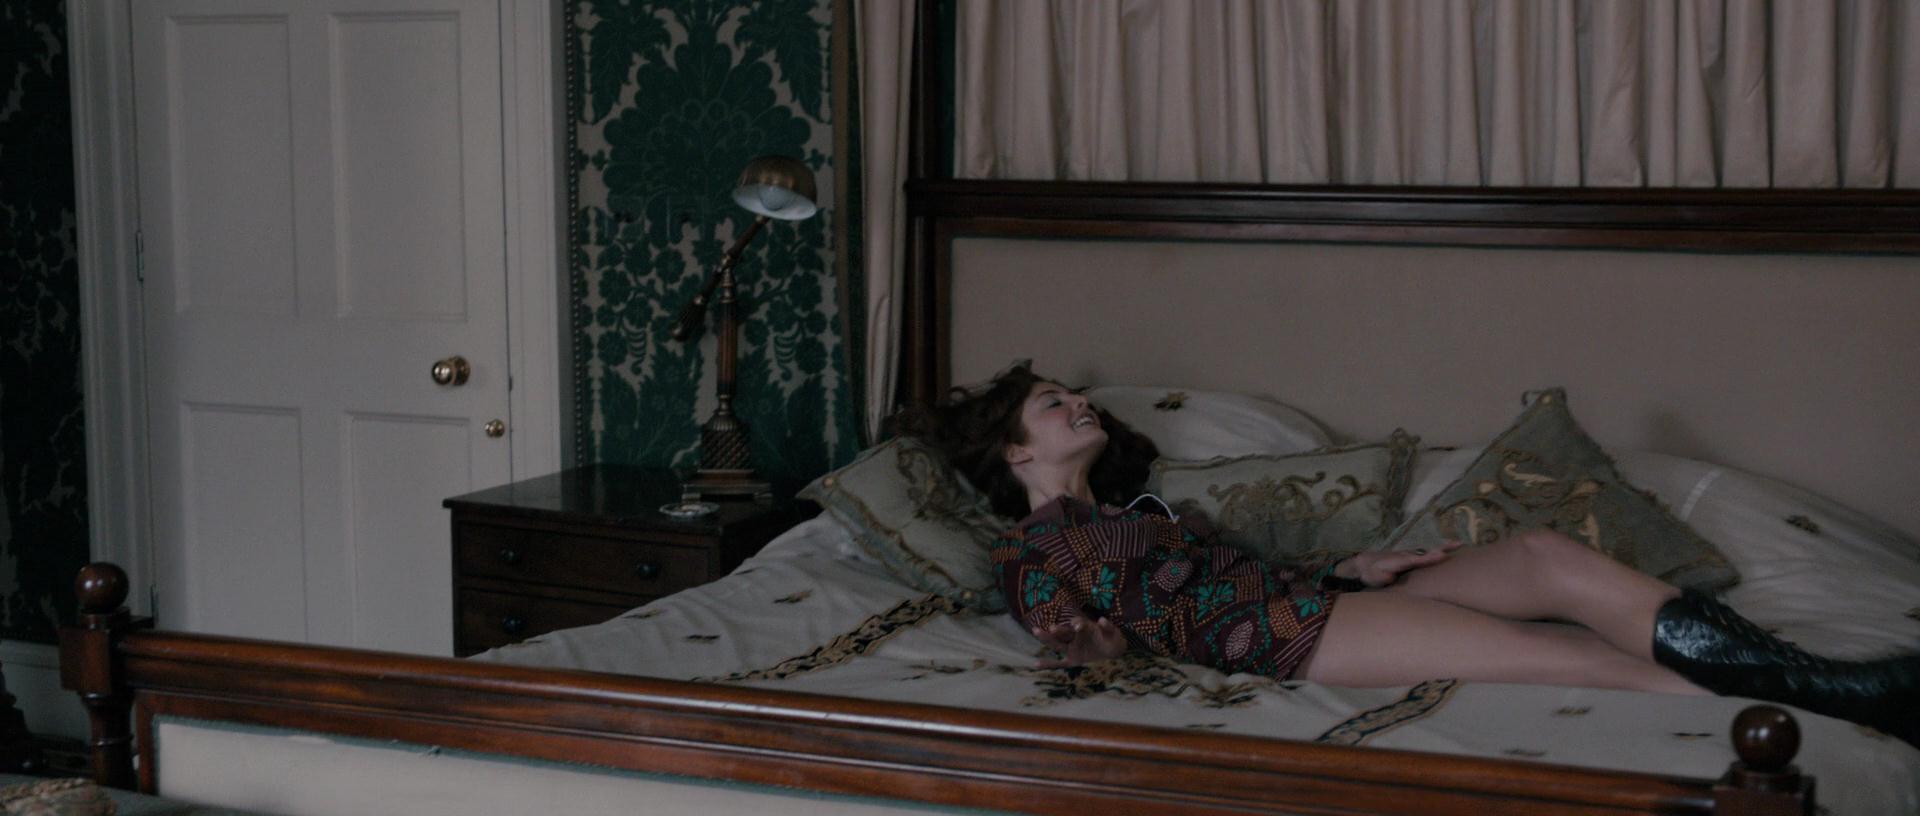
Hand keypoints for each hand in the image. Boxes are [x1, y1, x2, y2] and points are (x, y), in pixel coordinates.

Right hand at [1031, 613, 1127, 667]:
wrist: (1113, 653)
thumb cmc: (1113, 640)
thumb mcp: (1114, 634)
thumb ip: (1108, 627)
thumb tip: (1101, 620)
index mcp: (1085, 627)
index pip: (1079, 623)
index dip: (1078, 624)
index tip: (1077, 625)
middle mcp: (1075, 636)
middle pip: (1064, 632)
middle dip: (1059, 630)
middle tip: (1052, 628)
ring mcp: (1072, 648)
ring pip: (1057, 644)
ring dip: (1047, 639)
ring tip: (1035, 631)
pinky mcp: (1072, 660)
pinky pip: (1058, 663)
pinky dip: (1048, 664)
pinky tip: (1036, 664)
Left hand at [1337, 541, 1462, 586]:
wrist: (1365, 563)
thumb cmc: (1371, 572)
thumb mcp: (1375, 577)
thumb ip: (1383, 577)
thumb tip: (1390, 576)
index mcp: (1401, 561)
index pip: (1417, 559)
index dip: (1429, 557)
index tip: (1442, 555)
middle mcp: (1408, 556)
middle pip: (1427, 552)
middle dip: (1442, 548)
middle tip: (1458, 544)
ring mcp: (1411, 556)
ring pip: (1429, 552)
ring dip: (1444, 548)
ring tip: (1460, 543)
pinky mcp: (1412, 558)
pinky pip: (1427, 555)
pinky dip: (1439, 551)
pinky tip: (1450, 549)